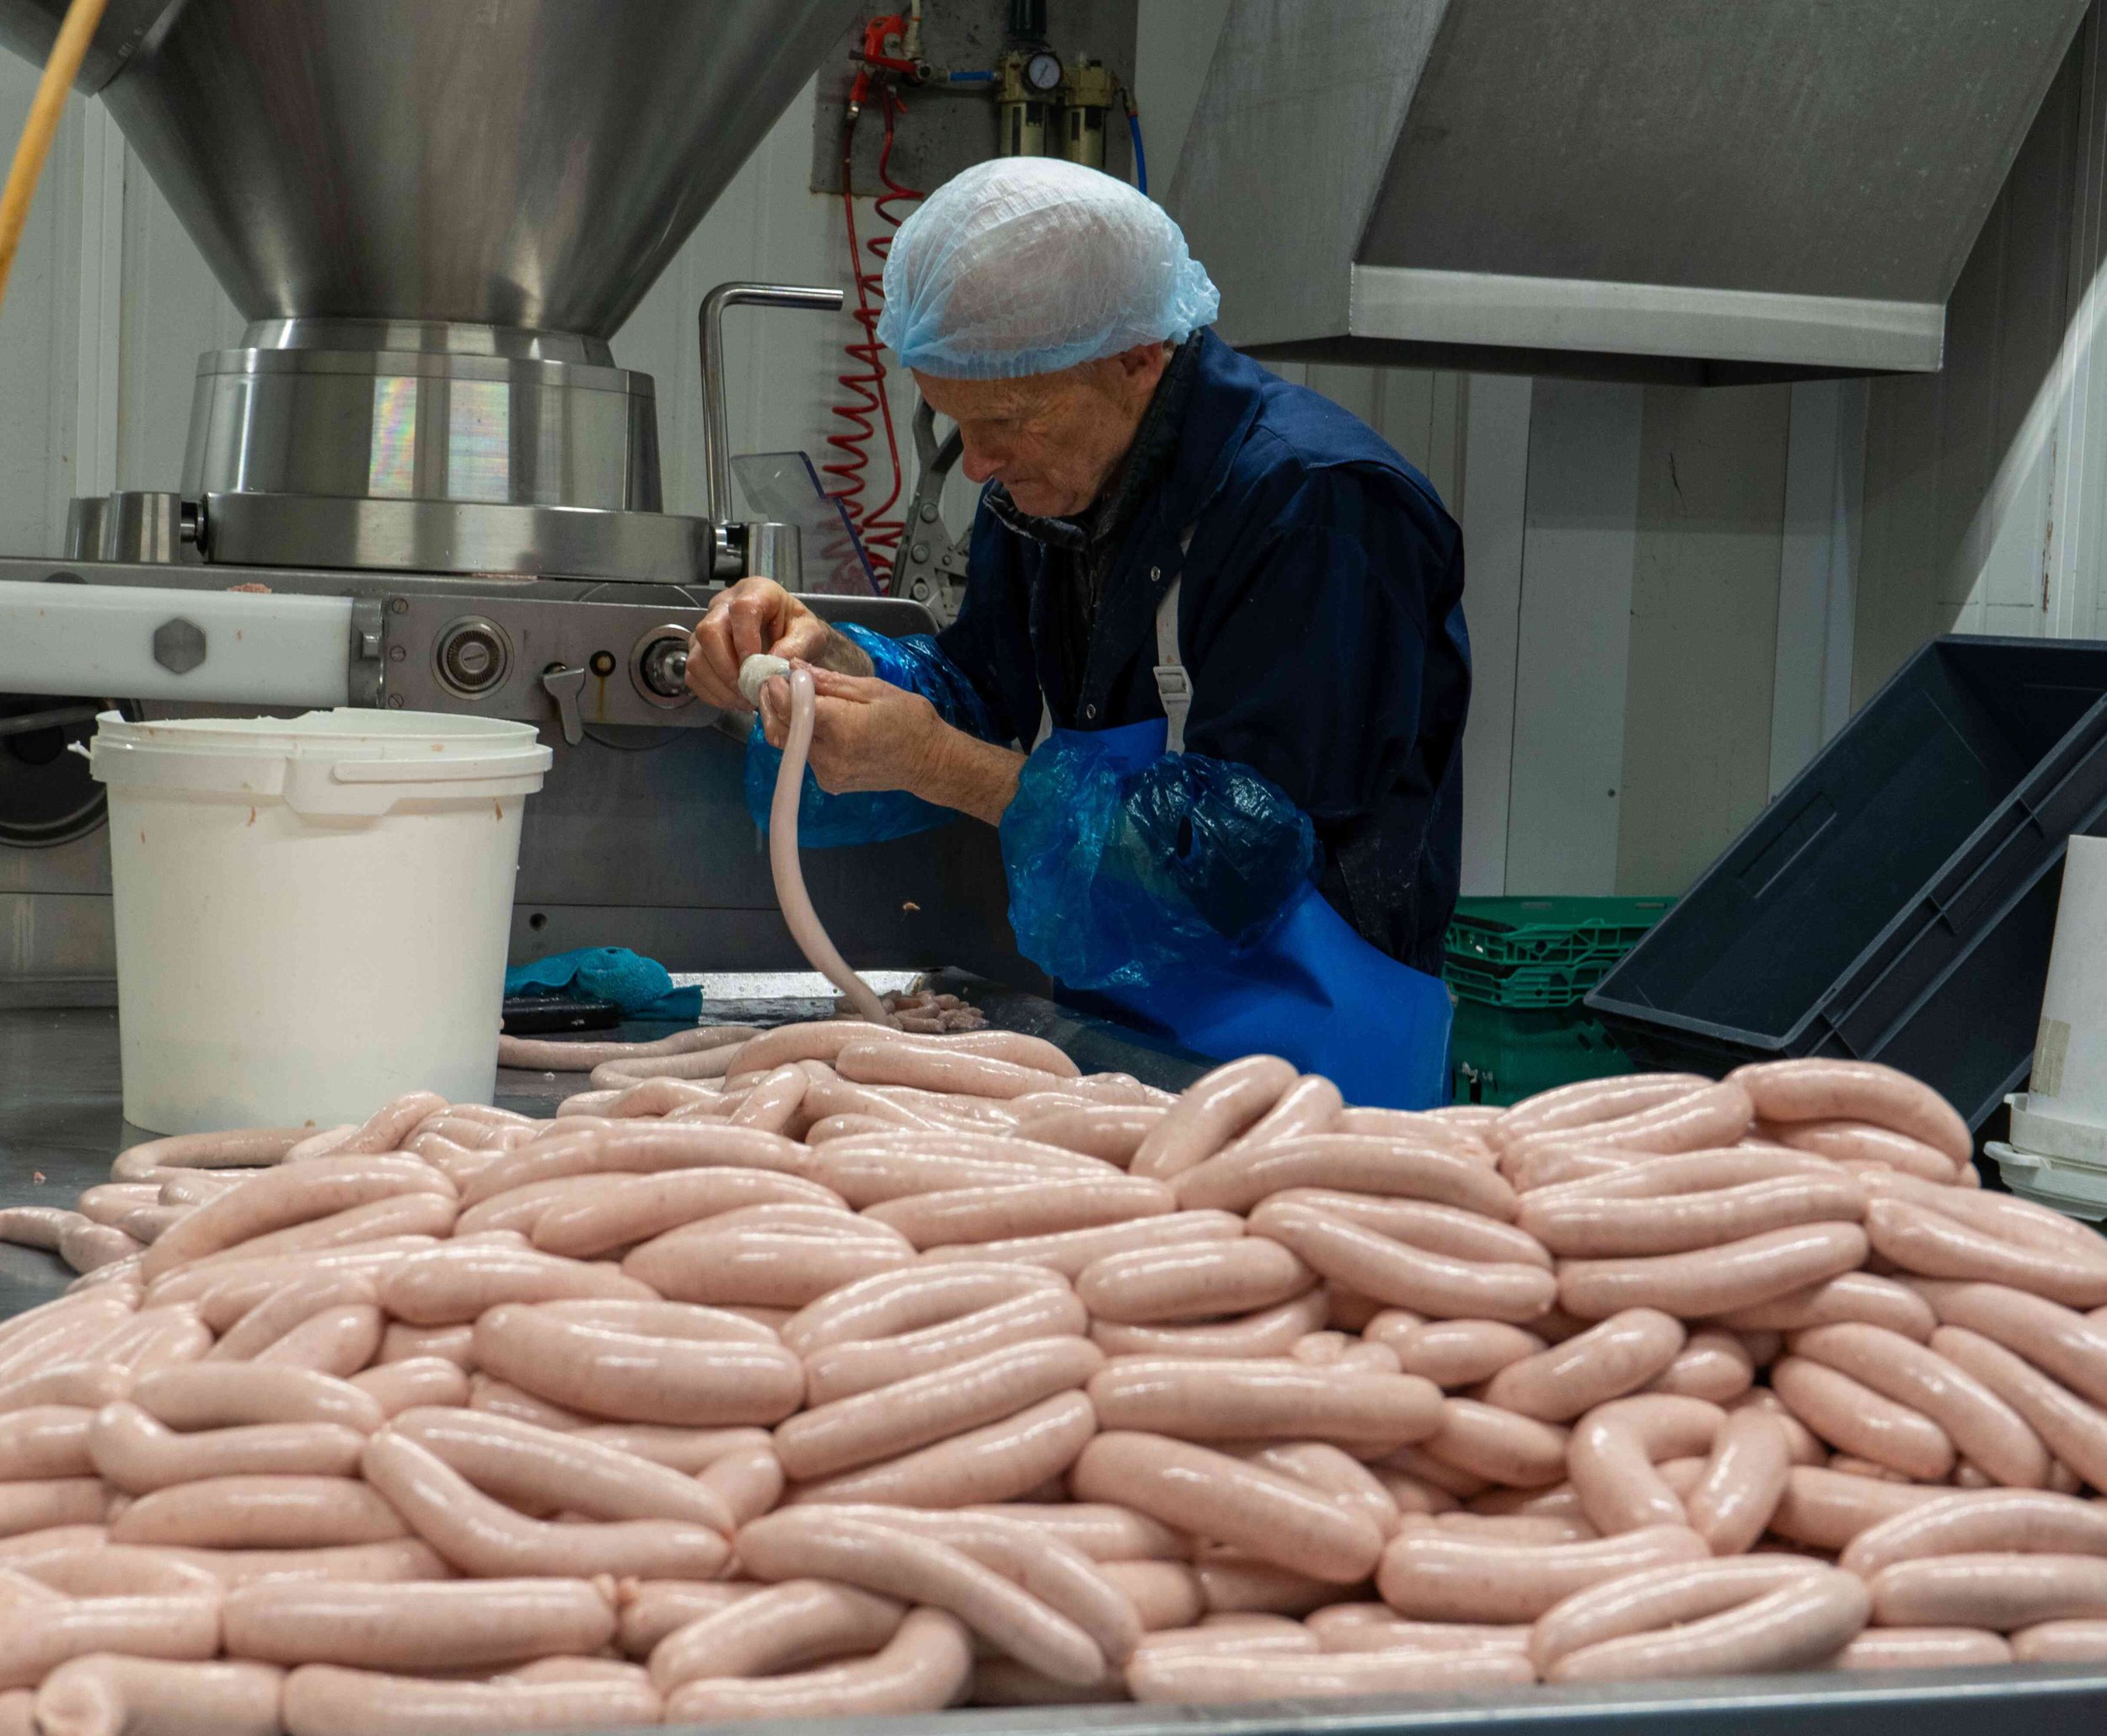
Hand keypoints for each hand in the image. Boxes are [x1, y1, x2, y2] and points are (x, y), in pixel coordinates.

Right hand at [684, 578, 837, 711]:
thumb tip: (773, 666)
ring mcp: (708, 628)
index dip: (745, 640)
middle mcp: (724, 606)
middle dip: (727, 668)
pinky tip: (733, 700)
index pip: (741, 609)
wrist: (791, 639)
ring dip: (719, 685)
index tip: (756, 666)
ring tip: (744, 700)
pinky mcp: (700, 650)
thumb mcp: (810, 634)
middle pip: (709, 632)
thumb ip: (796, 647)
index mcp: (756, 592)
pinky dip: (711, 692)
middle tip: (748, 691)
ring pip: (697, 656)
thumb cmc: (799, 630)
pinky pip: (693, 673)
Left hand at [756, 663, 943, 794]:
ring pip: (789, 743)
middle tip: (776, 683)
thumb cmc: (910, 719)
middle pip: (783, 728)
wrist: (929, 762)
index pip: (792, 707)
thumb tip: (796, 667)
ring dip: (787, 720)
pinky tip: (814, 724)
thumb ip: (830, 681)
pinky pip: (804, 756)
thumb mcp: (874, 689)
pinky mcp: (829, 782)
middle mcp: (829, 754)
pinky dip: (802, 738)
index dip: (779, 689)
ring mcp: (827, 773)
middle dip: (774, 703)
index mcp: (841, 726)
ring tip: (795, 700)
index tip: (778, 675)